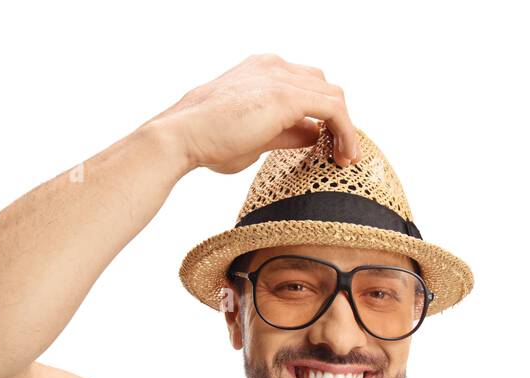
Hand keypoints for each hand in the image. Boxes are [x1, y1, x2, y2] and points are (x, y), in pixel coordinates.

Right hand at [149, 53, 357, 174]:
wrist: (182, 136)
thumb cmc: (209, 140)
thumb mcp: (257, 136)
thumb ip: (287, 132)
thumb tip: (314, 135)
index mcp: (262, 70)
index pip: (307, 86)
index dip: (323, 115)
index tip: (329, 146)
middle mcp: (274, 66)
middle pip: (324, 87)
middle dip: (338, 120)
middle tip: (341, 154)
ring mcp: (281, 77)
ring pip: (334, 97)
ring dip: (346, 129)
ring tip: (346, 159)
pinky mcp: (287, 96)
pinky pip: (334, 110)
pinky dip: (346, 132)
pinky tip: (345, 155)